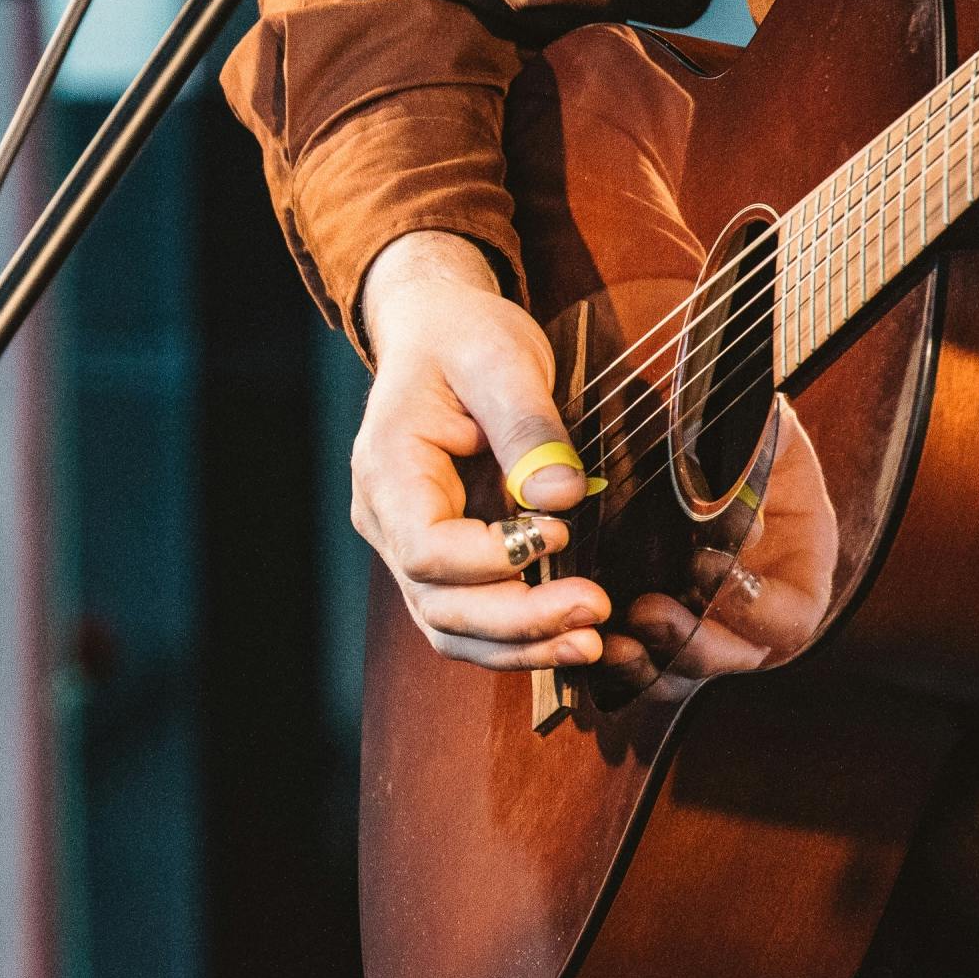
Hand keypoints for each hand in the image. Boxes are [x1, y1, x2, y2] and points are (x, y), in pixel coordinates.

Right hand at [353, 231, 609, 670]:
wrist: (438, 333)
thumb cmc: (463, 338)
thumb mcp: (501, 360)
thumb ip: (529, 428)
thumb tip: (563, 496)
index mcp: (388, 468)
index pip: (426, 547)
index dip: (491, 558)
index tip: (558, 532)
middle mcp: (385, 519)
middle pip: (438, 602)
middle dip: (517, 619)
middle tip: (594, 612)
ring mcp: (406, 546)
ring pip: (449, 627)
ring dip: (519, 645)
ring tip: (590, 642)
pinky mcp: (439, 560)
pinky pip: (466, 619)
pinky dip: (515, 639)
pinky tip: (568, 638)